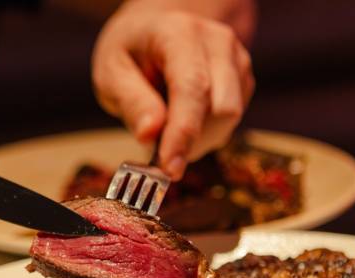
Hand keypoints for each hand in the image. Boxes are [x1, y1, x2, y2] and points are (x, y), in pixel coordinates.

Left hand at [92, 0, 254, 179]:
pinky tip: (183, 125)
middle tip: (160, 157)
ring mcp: (235, 59)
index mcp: (179, 33)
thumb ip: (131, 102)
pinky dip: (206, 135)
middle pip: (222, 107)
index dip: (183, 132)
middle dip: (192, 141)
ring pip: (230, 118)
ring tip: (167, 135)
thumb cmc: (129, 53)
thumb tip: (150, 134)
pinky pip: (231, 121)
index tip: (169, 167)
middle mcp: (216, 42)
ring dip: (198, 140)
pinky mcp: (243, 79)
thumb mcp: (111, 74)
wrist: (152, 32)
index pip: (191, 88)